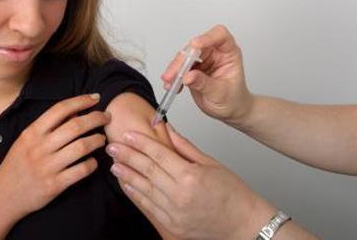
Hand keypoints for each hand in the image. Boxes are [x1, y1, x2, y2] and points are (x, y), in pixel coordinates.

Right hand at [0, 93, 108, 220]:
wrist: (3, 198)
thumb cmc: (17, 165)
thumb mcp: (26, 141)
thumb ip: (49, 127)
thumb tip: (77, 112)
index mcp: (31, 133)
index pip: (60, 109)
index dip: (81, 100)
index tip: (95, 98)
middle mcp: (39, 148)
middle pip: (76, 126)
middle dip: (96, 118)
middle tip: (107, 117)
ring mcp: (47, 167)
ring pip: (82, 147)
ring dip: (97, 140)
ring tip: (102, 139)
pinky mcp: (54, 185)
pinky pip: (81, 170)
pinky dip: (92, 164)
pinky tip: (93, 161)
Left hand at [106, 124, 274, 239]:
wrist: (243, 223)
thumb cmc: (233, 193)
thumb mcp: (211, 163)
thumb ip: (185, 147)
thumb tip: (168, 130)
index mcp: (190, 177)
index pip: (159, 155)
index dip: (141, 143)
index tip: (128, 135)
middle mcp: (179, 195)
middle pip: (147, 171)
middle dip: (128, 156)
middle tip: (113, 146)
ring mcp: (173, 213)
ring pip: (143, 190)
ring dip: (127, 175)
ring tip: (115, 163)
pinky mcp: (171, 225)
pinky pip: (147, 207)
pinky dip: (135, 194)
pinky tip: (128, 184)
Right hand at [162, 25, 252, 124]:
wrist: (229, 109)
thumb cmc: (233, 99)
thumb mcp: (220, 93)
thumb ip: (204, 84)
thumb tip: (188, 76)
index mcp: (229, 53)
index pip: (220, 36)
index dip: (207, 37)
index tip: (195, 45)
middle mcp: (215, 53)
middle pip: (196, 47)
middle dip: (183, 59)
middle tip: (175, 73)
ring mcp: (203, 60)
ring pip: (184, 56)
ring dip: (175, 68)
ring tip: (170, 82)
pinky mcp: (192, 68)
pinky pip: (179, 67)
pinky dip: (174, 76)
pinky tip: (171, 85)